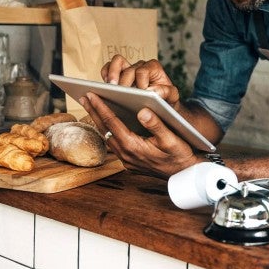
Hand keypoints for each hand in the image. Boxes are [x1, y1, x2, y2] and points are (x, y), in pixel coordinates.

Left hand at [79, 92, 201, 178]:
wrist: (184, 174)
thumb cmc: (180, 154)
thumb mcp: (171, 138)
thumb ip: (156, 124)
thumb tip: (142, 111)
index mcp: (133, 146)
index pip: (112, 123)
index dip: (100, 107)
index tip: (91, 94)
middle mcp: (126, 155)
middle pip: (105, 129)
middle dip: (93, 112)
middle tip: (84, 96)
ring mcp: (126, 160)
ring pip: (107, 136)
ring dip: (98, 121)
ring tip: (91, 106)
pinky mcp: (129, 161)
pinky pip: (113, 143)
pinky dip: (107, 130)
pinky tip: (106, 122)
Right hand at [102, 54, 180, 106]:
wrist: (161, 104)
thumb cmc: (166, 100)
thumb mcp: (172, 97)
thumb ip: (166, 92)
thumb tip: (153, 91)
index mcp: (153, 68)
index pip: (142, 71)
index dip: (140, 82)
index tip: (141, 93)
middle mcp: (140, 65)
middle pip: (128, 68)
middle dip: (124, 81)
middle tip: (121, 93)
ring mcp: (128, 68)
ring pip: (116, 62)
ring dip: (111, 74)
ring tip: (110, 88)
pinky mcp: (118, 75)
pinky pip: (108, 69)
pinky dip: (105, 75)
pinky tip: (105, 88)